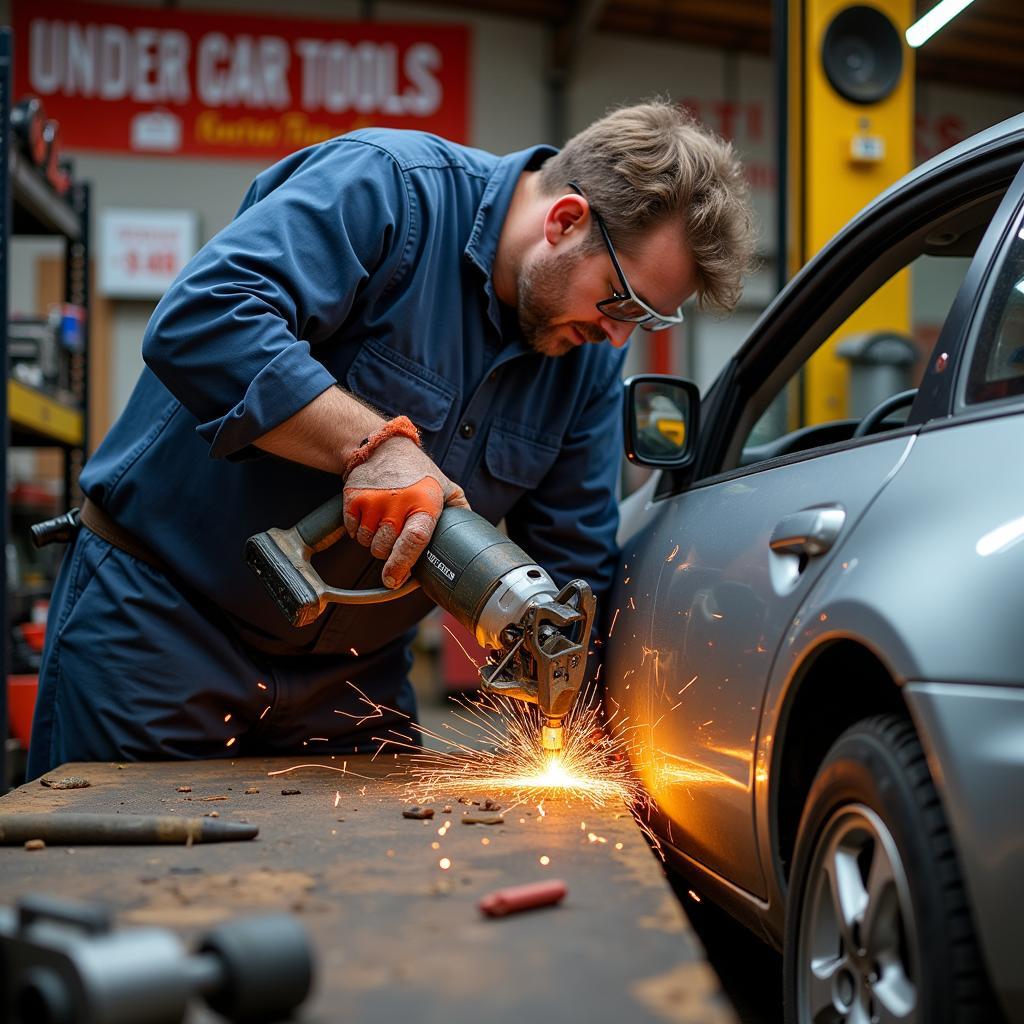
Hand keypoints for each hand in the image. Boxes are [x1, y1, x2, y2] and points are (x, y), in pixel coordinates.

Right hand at [343, 436, 469, 587]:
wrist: (384, 446)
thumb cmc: (418, 471)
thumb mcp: (446, 487)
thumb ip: (460, 512)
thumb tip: (473, 538)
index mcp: (424, 502)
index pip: (414, 540)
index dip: (402, 565)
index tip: (394, 580)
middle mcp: (397, 502)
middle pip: (384, 550)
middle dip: (388, 552)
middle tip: (396, 534)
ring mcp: (372, 501)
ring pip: (367, 543)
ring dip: (374, 540)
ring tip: (385, 520)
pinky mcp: (353, 499)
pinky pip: (352, 531)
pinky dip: (359, 529)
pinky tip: (371, 514)